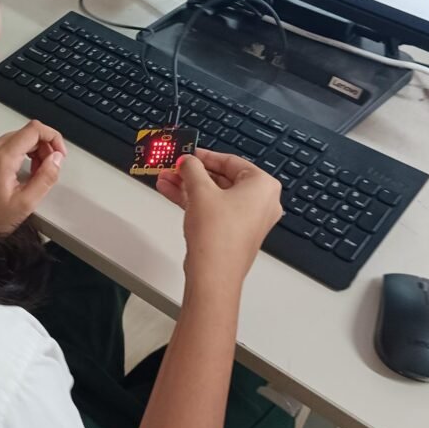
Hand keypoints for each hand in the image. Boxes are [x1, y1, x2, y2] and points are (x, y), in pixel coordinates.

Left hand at [0, 120, 66, 234]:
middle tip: (49, 167)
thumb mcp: (27, 203)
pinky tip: (20, 171)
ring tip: (36, 172)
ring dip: (31, 150)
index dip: (53, 138)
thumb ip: (46, 177)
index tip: (59, 154)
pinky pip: (2, 146)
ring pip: (14, 138)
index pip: (34, 129)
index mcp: (2, 158)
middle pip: (25, 132)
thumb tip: (57, 158)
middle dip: (43, 147)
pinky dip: (17, 153)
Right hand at [157, 149, 281, 290]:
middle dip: (192, 173)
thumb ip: (192, 169)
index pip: (230, 161)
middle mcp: (260, 202)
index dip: (204, 156)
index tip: (188, 153)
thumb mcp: (201, 190)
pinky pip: (213, 209)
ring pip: (214, 195)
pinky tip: (171, 192)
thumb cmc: (218, 236)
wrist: (213, 273)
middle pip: (221, 178)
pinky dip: (194, 201)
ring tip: (166, 178)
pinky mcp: (234, 232)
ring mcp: (247, 219)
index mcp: (263, 186)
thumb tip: (188, 161)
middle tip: (174, 166)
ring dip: (188, 186)